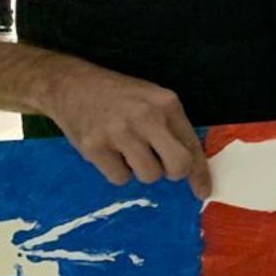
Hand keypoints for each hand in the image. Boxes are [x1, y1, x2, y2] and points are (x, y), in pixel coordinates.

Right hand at [35, 56, 211, 198]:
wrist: (72, 85)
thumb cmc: (118, 96)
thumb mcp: (152, 100)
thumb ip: (171, 126)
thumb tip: (190, 164)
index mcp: (166, 103)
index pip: (191, 144)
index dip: (200, 172)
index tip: (204, 190)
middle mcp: (147, 117)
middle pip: (177, 166)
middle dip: (172, 173)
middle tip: (160, 166)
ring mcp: (120, 132)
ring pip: (149, 175)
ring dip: (141, 170)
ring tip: (128, 150)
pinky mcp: (95, 147)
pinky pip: (120, 178)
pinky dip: (117, 171)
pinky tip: (110, 151)